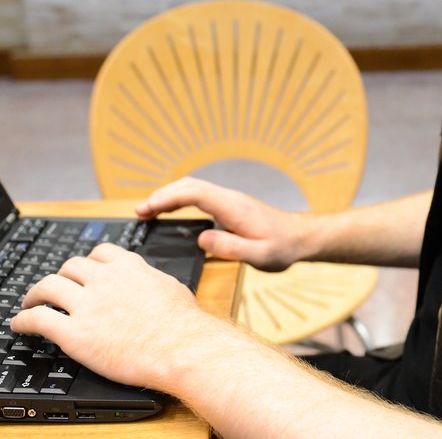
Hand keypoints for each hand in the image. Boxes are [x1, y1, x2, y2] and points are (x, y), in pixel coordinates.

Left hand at [11, 242, 217, 390]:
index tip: (81, 272)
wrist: (181, 349)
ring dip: (34, 294)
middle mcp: (104, 280)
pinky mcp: (74, 333)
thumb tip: (149, 279)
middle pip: (69, 267)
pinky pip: (38, 319)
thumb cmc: (183, 324)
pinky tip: (19, 325)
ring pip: (47, 286)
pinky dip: (23, 320)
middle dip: (60, 276)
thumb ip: (151, 278)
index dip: (86, 263)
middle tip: (55, 288)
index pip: (98, 253)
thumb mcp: (170, 286)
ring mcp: (87, 305)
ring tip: (29, 302)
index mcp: (128, 266)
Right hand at [134, 176, 309, 271]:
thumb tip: (201, 239)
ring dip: (169, 195)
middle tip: (139, 212)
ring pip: (193, 188)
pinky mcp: (230, 206)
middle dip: (161, 195)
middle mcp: (229, 198)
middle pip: (189, 186)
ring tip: (148, 211)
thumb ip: (231, 247)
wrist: (301, 237)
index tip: (147, 210)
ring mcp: (229, 200)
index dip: (167, 199)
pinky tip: (172, 211)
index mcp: (233, 207)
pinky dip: (180, 199)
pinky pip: (199, 196)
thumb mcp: (260, 254)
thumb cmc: (283, 247)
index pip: (193, 194)